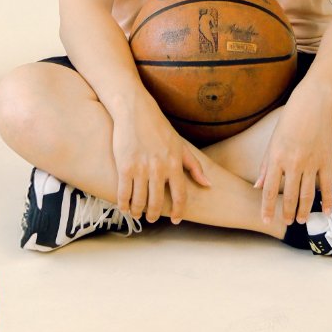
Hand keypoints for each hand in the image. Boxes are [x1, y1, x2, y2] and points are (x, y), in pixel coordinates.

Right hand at [111, 96, 209, 223]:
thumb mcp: (181, 145)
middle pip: (158, 203)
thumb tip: (208, 185)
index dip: (179, 211)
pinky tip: (125, 207)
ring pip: (139, 201)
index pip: (181, 196)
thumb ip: (195, 166)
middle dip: (154, 215)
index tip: (176, 220)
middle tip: (151, 218)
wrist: (135, 111)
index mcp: (175, 164)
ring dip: (138, 211)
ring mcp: (141, 168)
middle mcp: (159, 168)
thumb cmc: (159, 127)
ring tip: (137, 213)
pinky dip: (123, 205)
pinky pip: (123, 194)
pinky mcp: (124, 166)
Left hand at [256, 83, 331, 225]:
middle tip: (286, 223)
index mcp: (277, 158)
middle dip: (286, 212)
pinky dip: (327, 200)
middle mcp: (293, 163)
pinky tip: (326, 211)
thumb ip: (266, 166)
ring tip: (301, 220)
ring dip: (304, 210)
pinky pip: (327, 185)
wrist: (312, 104)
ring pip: (307, 194)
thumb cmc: (289, 121)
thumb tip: (258, 186)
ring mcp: (311, 163)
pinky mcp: (326, 161)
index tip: (266, 221)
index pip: (269, 190)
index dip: (267, 208)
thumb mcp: (272, 142)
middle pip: (289, 195)